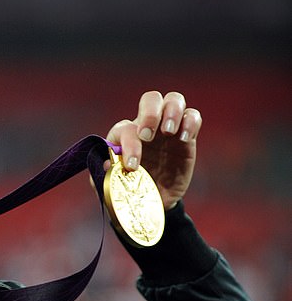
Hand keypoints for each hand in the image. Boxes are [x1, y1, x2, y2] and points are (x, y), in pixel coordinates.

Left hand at [105, 91, 201, 209]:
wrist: (154, 200)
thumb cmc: (131, 188)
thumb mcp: (116, 185)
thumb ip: (106, 176)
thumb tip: (107, 164)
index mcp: (125, 135)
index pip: (126, 128)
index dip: (128, 144)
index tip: (133, 165)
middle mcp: (147, 125)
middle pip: (151, 99)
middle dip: (150, 114)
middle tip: (148, 136)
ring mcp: (168, 127)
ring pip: (173, 100)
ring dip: (172, 111)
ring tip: (169, 131)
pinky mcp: (187, 136)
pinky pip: (193, 116)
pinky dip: (190, 122)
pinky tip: (184, 139)